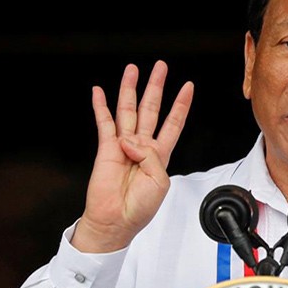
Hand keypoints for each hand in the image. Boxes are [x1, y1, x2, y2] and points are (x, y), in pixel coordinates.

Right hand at [72, 60, 193, 252]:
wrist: (116, 220)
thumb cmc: (139, 208)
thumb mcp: (160, 181)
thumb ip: (151, 156)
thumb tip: (129, 140)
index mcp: (159, 156)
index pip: (173, 123)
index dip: (181, 105)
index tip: (188, 87)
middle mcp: (142, 147)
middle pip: (151, 109)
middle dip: (156, 87)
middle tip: (160, 67)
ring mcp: (123, 146)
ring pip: (128, 110)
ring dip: (129, 89)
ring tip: (132, 69)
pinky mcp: (105, 149)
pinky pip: (104, 123)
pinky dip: (101, 107)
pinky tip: (99, 92)